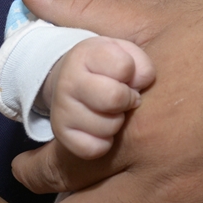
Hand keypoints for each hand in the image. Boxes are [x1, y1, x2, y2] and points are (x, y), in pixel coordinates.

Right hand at [45, 36, 155, 158]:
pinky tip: (101, 129)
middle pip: (114, 98)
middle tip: (124, 98)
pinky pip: (93, 149)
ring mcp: (61, 109)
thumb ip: (142, 64)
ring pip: (107, 127)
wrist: (71, 80)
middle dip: (128, 100)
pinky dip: (104, 143)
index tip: (126, 76)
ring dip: (117, 122)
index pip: (124, 67)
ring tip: (110, 111)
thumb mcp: (126, 53)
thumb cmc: (108, 67)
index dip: (133, 74)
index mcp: (85, 54)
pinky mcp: (60, 134)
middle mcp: (68, 81)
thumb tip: (141, 85)